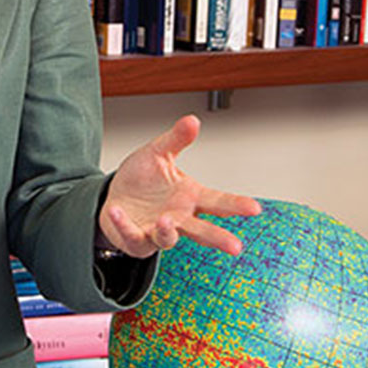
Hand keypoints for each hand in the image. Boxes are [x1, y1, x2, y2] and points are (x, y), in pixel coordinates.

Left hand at [98, 115, 260, 257]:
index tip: (254, 208)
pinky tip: (118, 212)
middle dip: (218, 238)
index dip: (236, 205)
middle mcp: (177, 218)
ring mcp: (158, 232)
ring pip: (169, 238)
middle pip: (202, 230)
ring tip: (166, 221)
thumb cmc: (140, 181)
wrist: (113, 197)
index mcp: (189, 197)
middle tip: (235, 246)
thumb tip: (192, 120)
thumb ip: (175, 139)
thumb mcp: (157, 153)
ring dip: (168, 232)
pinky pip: (132, 236)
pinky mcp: (137, 241)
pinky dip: (125, 225)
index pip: (217, 201)